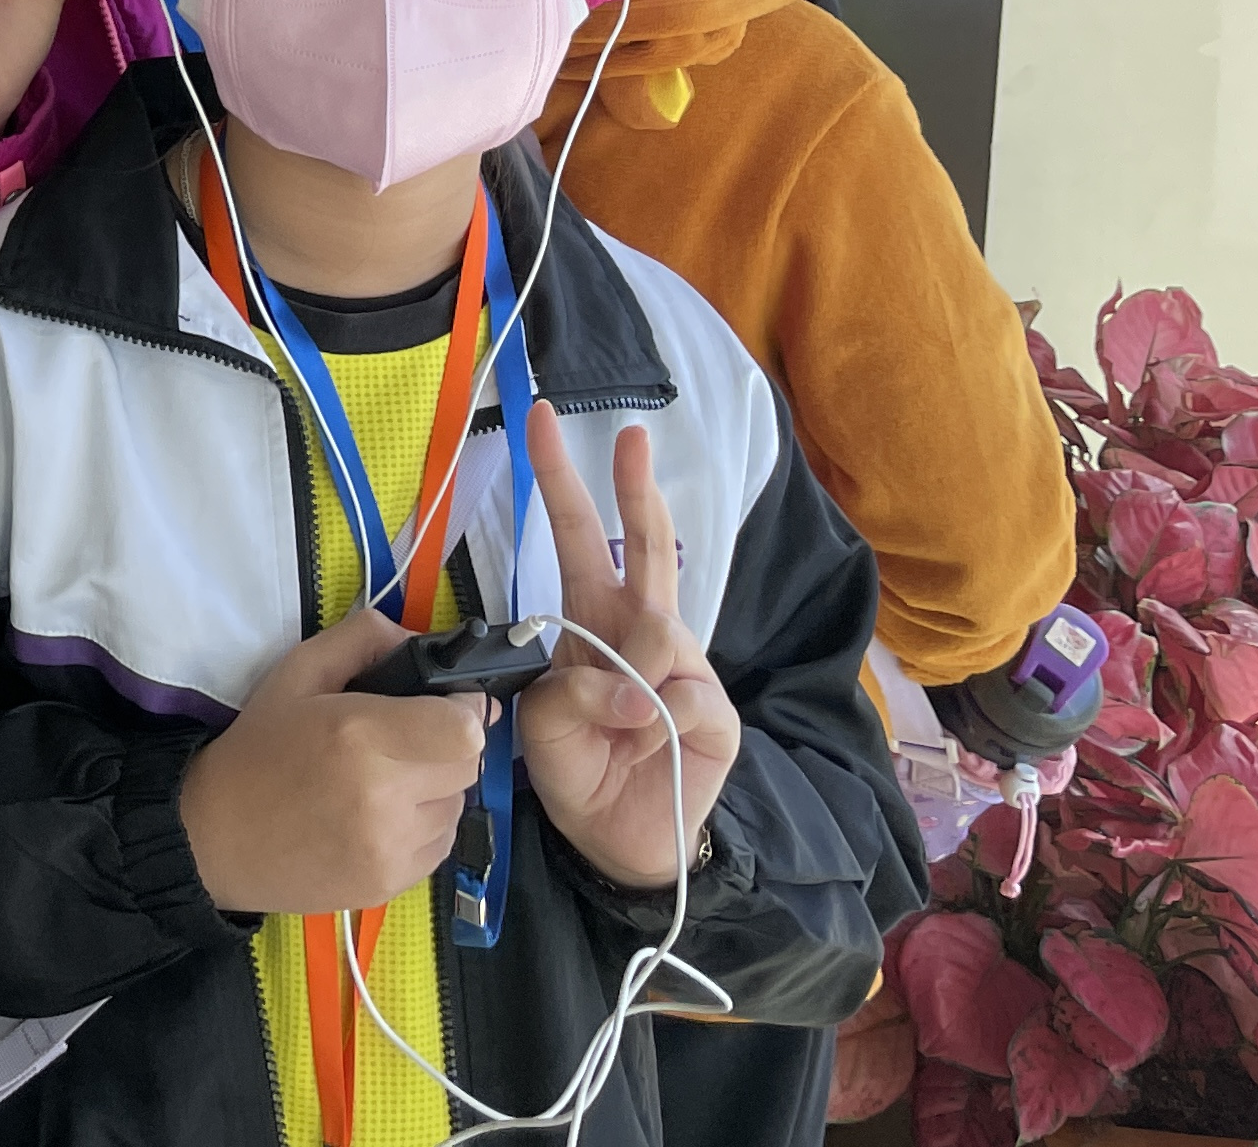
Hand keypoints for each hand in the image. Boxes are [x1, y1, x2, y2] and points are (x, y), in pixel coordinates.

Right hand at [177, 610, 492, 916]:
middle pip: (467, 765)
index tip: (442, 705)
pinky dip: (422, 826)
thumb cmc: (258, 747)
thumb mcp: (298, 672)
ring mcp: (389, 847)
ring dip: (435, 789)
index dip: (463, 710)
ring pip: (456, 806)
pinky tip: (380, 817)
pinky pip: (440, 844)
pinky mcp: (391, 884)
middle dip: (446, 746)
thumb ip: (363, 638)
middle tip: (405, 741)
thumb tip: (422, 639)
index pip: (465, 728)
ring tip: (386, 782)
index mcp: (360, 735)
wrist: (214, 837)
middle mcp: (383, 796)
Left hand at [514, 403, 738, 889]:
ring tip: (620, 725)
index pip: (578, 539)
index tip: (541, 418)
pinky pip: (682, 697)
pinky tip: (650, 742)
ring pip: (657, 630)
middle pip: (645, 546)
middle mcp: (641, 631)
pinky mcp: (715, 713)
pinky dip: (656, 720)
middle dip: (635, 488)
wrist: (620, 841)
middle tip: (629, 435)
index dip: (561, 481)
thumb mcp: (542, 725)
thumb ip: (568, 692)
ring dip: (627, 673)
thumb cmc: (578, 769)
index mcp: (591, 621)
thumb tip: (634, 687)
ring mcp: (685, 668)